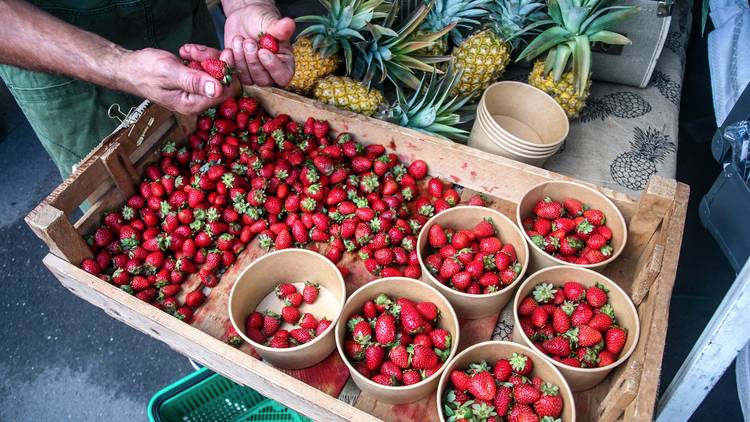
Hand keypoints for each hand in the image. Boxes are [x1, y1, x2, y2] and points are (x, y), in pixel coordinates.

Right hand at [117, 47, 237, 114]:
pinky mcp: (195, 81)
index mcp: (192, 105)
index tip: (225, 53)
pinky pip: (207, 67)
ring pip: (216, 72)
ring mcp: (197, 91)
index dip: (228, 72)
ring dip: (205, 56)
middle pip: (223, 81)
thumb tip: (217, 90)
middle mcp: (198, 101)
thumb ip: (193, 82)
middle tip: (196, 50)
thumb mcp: (169, 73)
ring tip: (186, 50)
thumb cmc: (144, 70)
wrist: (130, 68)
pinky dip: (199, 56)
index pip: (223, 92)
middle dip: (215, 61)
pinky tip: (186, 52)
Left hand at [223, 1, 294, 86]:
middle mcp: (271, 72)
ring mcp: (255, 74)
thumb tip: (289, 24)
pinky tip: (229, 49)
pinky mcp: (241, 73)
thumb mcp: (269, 22)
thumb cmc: (261, 20)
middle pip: (263, 80)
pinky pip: (234, 76)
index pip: (283, 76)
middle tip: (248, 41)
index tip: (263, 51)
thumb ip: (279, 28)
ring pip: (248, 79)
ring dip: (240, 59)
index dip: (273, 67)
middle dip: (253, 60)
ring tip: (239, 39)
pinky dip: (230, 62)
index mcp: (285, 62)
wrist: (243, 18)